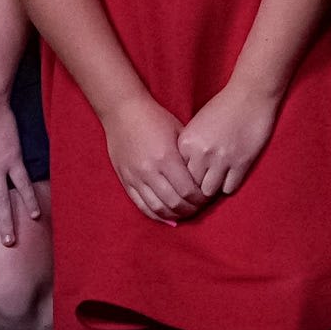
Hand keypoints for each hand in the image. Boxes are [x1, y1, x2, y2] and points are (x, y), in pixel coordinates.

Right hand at [100, 90, 195, 222]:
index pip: (188, 190)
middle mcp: (150, 170)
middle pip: (175, 203)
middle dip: (191, 208)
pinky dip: (156, 215)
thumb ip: (190, 156)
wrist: (123, 111)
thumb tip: (205, 178)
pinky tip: (168, 217)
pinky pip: (141, 206)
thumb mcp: (179, 132)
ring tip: (186, 212)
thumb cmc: (155, 118)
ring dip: (175, 215)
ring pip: (158, 208)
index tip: (208, 196)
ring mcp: (135, 177)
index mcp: (166, 157)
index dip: (201, 198)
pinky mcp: (126, 180)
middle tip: (200, 206)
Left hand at [171, 76, 279, 211]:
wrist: (250, 95)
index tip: (190, 180)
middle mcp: (201, 153)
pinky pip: (229, 188)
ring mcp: (221, 160)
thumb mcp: (196, 125)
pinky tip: (230, 176)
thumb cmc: (223, 107)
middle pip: (191, 186)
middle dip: (196, 188)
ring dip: (212, 189)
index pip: (178, 174)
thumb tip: (186, 173)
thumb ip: (189, 148)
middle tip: (202, 187)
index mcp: (186, 143)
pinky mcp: (241, 164)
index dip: (184, 179)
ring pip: (209, 192)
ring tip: (216, 182)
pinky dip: (229, 185)